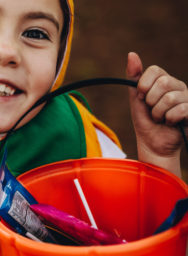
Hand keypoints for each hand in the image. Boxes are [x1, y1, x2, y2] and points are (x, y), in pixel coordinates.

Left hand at [126, 52, 186, 176]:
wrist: (153, 144)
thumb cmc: (146, 121)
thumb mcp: (136, 99)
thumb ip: (134, 78)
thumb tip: (132, 54)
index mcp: (165, 81)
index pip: (155, 70)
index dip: (144, 84)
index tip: (141, 97)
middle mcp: (179, 87)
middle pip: (164, 82)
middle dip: (151, 100)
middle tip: (151, 109)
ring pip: (170, 97)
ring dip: (159, 113)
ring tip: (160, 118)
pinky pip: (180, 110)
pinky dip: (169, 119)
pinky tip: (170, 123)